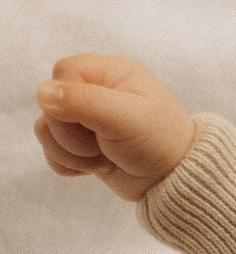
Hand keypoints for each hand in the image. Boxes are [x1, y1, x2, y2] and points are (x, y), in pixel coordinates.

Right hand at [35, 55, 196, 202]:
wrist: (175, 181)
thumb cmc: (160, 142)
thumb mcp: (126, 118)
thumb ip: (84, 101)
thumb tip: (42, 91)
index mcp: (109, 72)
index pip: (62, 73)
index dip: (69, 102)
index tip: (95, 122)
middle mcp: (94, 91)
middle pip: (49, 105)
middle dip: (72, 135)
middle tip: (106, 145)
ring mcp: (85, 119)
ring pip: (46, 130)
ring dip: (72, 153)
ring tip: (106, 158)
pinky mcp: (80, 144)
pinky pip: (51, 152)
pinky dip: (70, 165)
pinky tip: (98, 167)